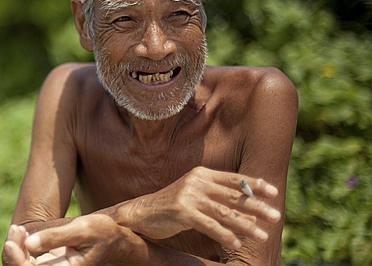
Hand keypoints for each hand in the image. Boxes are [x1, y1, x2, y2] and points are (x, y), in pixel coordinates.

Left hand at [20, 214, 143, 264]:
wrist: (112, 239)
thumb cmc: (101, 233)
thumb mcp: (83, 229)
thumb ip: (56, 237)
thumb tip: (29, 243)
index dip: (17, 260)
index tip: (13, 240)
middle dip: (12, 253)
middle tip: (16, 230)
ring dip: (14, 250)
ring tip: (17, 230)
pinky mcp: (46, 264)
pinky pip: (25, 261)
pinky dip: (19, 247)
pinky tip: (20, 232)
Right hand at [118, 166, 280, 249]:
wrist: (141, 213)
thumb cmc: (172, 208)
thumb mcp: (196, 200)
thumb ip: (220, 203)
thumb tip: (252, 216)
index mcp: (201, 174)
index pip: (233, 179)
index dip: (254, 185)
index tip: (274, 193)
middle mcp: (196, 181)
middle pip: (233, 195)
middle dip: (257, 206)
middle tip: (276, 216)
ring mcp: (188, 195)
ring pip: (224, 212)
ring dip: (246, 225)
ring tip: (262, 235)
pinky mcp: (181, 211)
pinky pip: (209, 225)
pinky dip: (225, 235)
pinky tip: (236, 243)